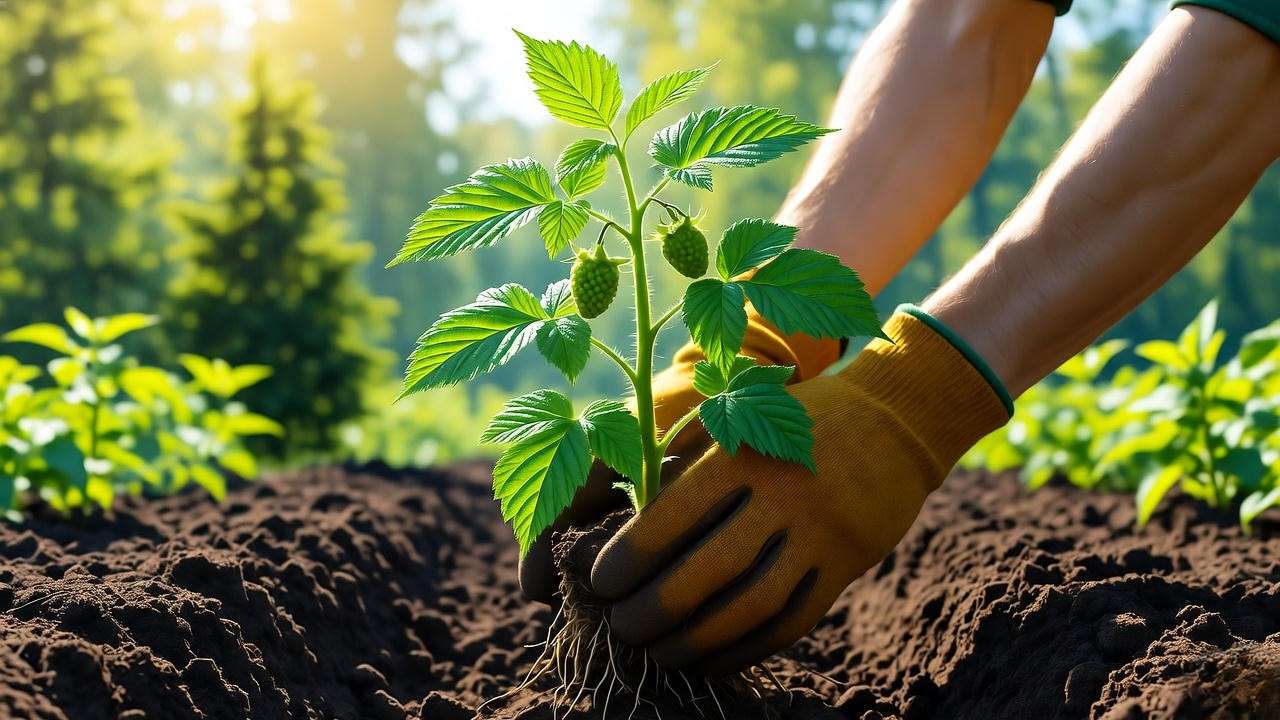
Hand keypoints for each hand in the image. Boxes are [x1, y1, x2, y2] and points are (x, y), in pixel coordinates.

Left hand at [590, 308, 1011, 674]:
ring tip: (657, 654)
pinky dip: (746, 649)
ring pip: (751, 604)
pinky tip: (709, 660)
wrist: (891, 420)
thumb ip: (685, 459)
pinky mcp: (844, 565)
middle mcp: (781, 494)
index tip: (600, 582)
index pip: (676, 514)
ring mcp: (818, 534)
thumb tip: (615, 514)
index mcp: (743, 452)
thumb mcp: (738, 419)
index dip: (632, 556)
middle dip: (655, 608)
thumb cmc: (790, 417)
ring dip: (697, 639)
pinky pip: (792, 621)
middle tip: (619, 628)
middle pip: (710, 568)